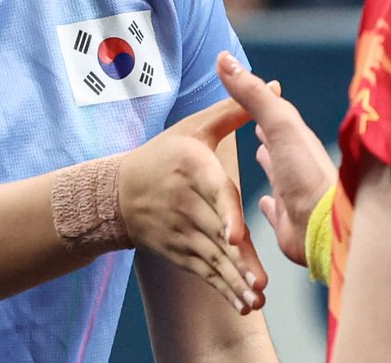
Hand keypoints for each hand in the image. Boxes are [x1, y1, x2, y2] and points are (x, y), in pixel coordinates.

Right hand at [118, 95, 268, 313]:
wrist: (116, 193)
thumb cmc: (166, 153)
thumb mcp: (196, 126)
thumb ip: (236, 108)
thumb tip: (274, 83)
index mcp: (194, 168)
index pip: (215, 192)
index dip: (227, 214)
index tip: (237, 235)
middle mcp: (186, 202)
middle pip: (217, 234)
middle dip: (239, 261)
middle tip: (260, 284)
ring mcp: (180, 230)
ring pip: (212, 258)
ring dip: (234, 281)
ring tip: (255, 299)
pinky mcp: (179, 251)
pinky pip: (204, 272)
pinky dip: (223, 290)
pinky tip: (244, 306)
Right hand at [216, 51, 337, 266]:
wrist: (326, 228)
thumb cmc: (306, 173)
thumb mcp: (279, 124)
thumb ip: (253, 94)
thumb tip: (224, 58)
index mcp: (295, 141)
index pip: (276, 117)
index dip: (260, 106)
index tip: (247, 94)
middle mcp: (296, 166)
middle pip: (278, 145)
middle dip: (266, 135)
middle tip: (252, 125)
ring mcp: (293, 194)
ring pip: (278, 175)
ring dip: (269, 165)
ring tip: (256, 155)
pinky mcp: (288, 223)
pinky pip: (277, 211)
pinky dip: (270, 206)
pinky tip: (265, 205)